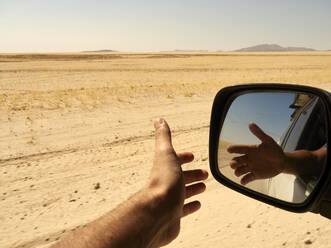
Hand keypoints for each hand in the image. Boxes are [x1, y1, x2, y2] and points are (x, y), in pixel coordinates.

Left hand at [147, 118, 207, 246]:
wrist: (158, 213)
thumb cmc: (164, 182)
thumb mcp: (166, 153)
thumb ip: (163, 137)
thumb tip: (158, 119)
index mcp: (165, 169)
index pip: (174, 160)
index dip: (183, 157)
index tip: (192, 156)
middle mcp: (166, 184)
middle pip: (180, 177)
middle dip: (192, 174)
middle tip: (204, 174)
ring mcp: (169, 201)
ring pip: (183, 193)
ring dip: (193, 188)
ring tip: (203, 187)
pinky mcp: (174, 216)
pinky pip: (184, 210)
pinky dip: (191, 206)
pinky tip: (198, 204)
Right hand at [227, 122, 284, 184]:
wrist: (282, 162)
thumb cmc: (274, 150)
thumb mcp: (268, 141)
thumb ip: (259, 133)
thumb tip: (251, 124)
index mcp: (250, 150)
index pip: (239, 149)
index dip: (233, 149)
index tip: (229, 149)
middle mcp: (248, 159)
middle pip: (236, 161)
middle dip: (233, 163)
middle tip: (234, 164)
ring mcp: (251, 167)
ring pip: (239, 170)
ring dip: (237, 172)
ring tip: (239, 173)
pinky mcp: (255, 175)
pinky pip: (246, 179)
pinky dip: (244, 181)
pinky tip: (243, 181)